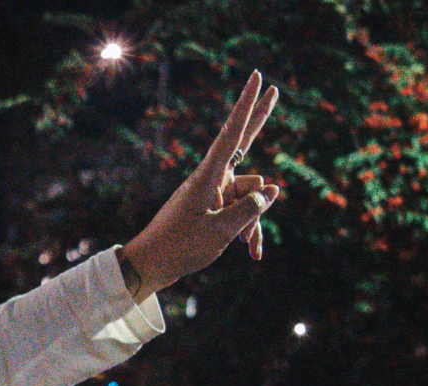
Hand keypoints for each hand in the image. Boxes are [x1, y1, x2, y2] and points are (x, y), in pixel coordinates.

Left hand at [120, 71, 281, 299]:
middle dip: (261, 120)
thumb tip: (273, 190)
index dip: (247, 105)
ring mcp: (215, 192)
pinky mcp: (215, 207)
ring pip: (251, 194)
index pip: (233, 133)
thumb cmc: (180, 247)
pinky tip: (251, 254)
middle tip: (276, 90)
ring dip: (253, 220)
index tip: (256, 77)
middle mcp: (213, 179)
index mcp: (208, 176)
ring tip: (242, 245)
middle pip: (244, 144)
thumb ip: (251, 209)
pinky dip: (246, 231)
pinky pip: (242, 211)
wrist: (152, 266)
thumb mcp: (221, 231)